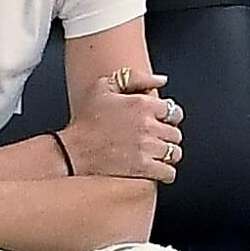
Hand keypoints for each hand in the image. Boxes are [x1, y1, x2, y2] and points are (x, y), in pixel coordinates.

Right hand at [62, 70, 183, 183]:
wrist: (73, 150)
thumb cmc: (86, 119)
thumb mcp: (104, 87)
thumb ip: (136, 78)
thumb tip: (161, 80)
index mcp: (141, 103)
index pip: (174, 111)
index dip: (168, 117)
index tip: (158, 121)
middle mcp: (147, 125)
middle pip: (176, 133)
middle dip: (166, 136)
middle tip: (152, 138)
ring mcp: (147, 147)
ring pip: (175, 153)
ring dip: (167, 154)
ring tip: (153, 153)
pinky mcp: (144, 168)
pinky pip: (169, 172)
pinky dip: (165, 172)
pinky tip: (154, 168)